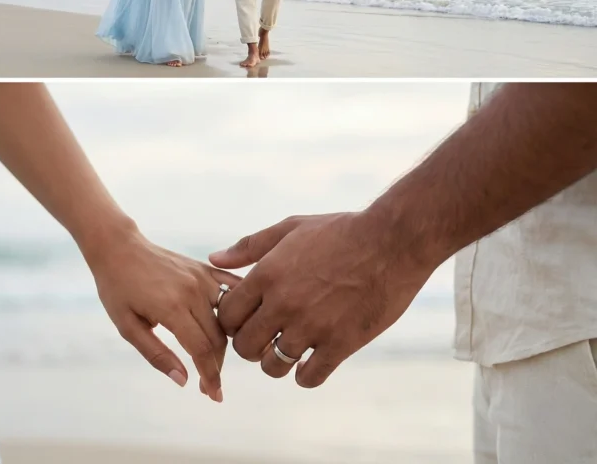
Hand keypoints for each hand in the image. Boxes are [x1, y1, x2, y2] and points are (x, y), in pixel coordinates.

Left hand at [89, 229, 239, 401]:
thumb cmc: (118, 288)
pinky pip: (230, 288)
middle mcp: (193, 290)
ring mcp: (201, 276)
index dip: (210, 376)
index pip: (202, 350)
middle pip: (218, 337)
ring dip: (227, 342)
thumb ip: (156, 354)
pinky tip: (237, 324)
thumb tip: (183, 380)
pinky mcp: (204, 268)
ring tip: (216, 361)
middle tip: (208, 386)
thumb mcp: (127, 327)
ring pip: (227, 317)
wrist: (119, 247)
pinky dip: (237, 307)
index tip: (213, 396)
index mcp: (172, 307)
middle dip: (217, 366)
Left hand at [210, 211, 430, 387]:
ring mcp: (312, 326)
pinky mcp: (340, 344)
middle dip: (249, 343)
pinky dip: (304, 374)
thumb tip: (214, 259)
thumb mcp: (290, 228)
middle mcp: (284, 303)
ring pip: (272, 366)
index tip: (246, 316)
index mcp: (268, 274)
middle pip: (244, 346)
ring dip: (275, 361)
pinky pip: (308, 378)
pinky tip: (311, 360)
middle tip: (264, 335)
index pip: (227, 314)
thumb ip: (249, 246)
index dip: (231, 319)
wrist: (391, 241)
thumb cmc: (339, 230)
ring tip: (287, 348)